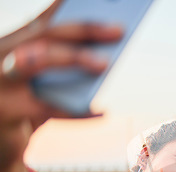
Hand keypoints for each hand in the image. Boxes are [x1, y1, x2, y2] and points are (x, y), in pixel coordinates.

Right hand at [0, 0, 121, 171]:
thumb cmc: (28, 103)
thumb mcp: (44, 81)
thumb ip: (66, 64)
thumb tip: (106, 54)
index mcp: (15, 42)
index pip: (46, 17)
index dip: (68, 4)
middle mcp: (3, 54)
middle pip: (45, 33)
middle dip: (84, 29)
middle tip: (119, 29)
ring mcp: (0, 81)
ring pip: (36, 60)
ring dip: (73, 59)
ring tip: (104, 64)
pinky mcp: (4, 110)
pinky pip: (46, 108)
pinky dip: (77, 112)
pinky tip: (101, 112)